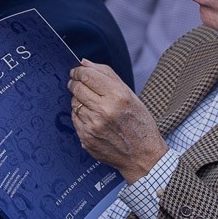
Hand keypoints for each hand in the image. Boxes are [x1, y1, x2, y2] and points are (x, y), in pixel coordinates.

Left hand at [68, 59, 167, 183]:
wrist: (143, 156)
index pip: (87, 76)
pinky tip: (92, 117)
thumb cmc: (139, 123)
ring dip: (78, 100)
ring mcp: (93, 126)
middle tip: (77, 82)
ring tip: (91, 103)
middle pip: (77, 88)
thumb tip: (84, 62)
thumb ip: (107, 75)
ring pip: (74, 103)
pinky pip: (75, 119)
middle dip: (75, 83)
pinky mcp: (86, 139)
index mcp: (118, 96)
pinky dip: (80, 115)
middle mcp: (104, 111)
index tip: (77, 71)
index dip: (79, 71)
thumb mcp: (130, 94)